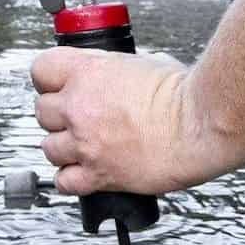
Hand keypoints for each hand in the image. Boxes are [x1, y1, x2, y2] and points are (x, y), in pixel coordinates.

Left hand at [30, 47, 238, 195]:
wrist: (202, 124)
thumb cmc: (185, 93)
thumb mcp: (145, 62)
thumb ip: (117, 71)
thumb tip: (115, 76)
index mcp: (88, 72)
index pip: (41, 70)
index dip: (49, 79)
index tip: (57, 85)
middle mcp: (80, 108)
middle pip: (42, 111)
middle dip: (58, 114)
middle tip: (78, 117)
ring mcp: (86, 143)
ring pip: (48, 148)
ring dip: (64, 147)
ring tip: (84, 145)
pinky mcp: (99, 174)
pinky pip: (64, 182)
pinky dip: (70, 178)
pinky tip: (84, 171)